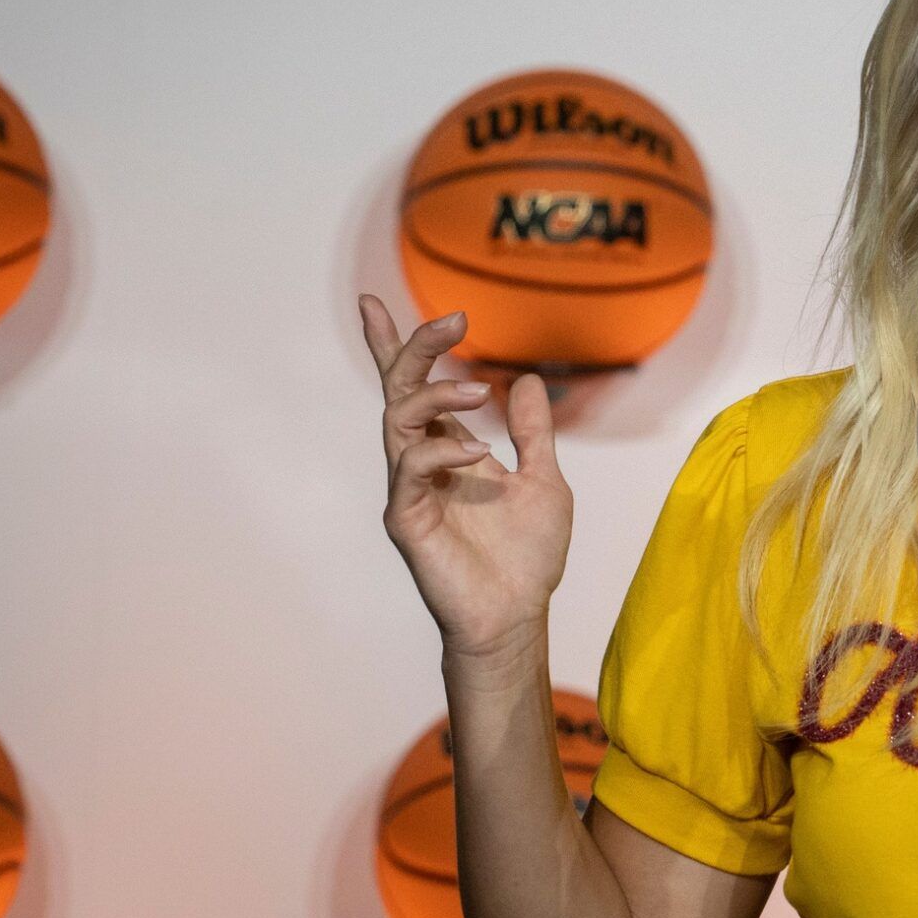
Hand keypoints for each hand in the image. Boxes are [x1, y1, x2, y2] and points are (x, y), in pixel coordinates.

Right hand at [360, 295, 574, 657]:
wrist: (518, 616)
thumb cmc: (526, 557)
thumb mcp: (544, 481)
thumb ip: (533, 433)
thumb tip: (524, 379)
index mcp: (448, 450)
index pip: (413, 389)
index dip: (394, 347)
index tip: (373, 301)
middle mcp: (422, 463)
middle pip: (398, 391)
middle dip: (415, 348)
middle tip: (455, 321)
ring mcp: (410, 490)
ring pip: (398, 420)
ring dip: (437, 394)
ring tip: (480, 391)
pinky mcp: (406, 520)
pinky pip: (410, 469)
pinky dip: (442, 450)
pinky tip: (477, 453)